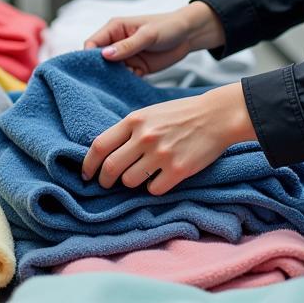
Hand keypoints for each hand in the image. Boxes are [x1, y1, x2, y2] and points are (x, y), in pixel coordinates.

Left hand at [81, 83, 256, 194]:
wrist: (216, 116)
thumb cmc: (180, 115)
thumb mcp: (150, 113)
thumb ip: (128, 130)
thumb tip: (104, 155)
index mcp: (135, 120)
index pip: (99, 146)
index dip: (88, 164)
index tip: (87, 175)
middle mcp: (145, 136)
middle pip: (111, 168)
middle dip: (105, 181)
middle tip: (106, 185)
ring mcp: (162, 154)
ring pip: (130, 182)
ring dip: (132, 183)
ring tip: (142, 175)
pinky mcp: (179, 170)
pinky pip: (154, 189)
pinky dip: (154, 187)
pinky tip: (162, 178)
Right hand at [83, 3, 224, 77]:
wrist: (189, 35)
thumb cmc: (168, 26)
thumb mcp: (147, 35)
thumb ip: (127, 45)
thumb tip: (104, 55)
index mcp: (114, 29)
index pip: (92, 43)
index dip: (88, 57)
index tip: (90, 71)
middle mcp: (117, 42)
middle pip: (99, 60)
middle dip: (99, 72)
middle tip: (100, 85)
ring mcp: (126, 56)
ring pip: (111, 71)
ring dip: (113, 80)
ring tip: (115, 89)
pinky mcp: (136, 67)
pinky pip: (125, 78)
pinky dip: (125, 83)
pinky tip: (128, 89)